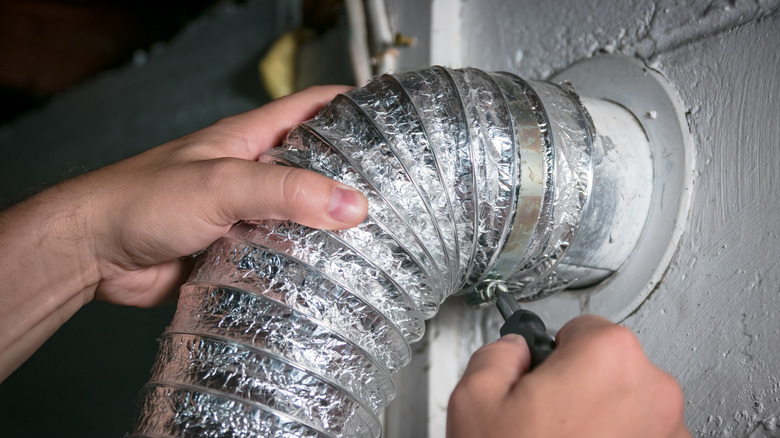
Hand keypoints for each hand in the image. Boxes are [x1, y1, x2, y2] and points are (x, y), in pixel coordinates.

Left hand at [82, 85, 366, 306]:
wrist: (95, 252)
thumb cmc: (142, 199)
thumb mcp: (222, 183)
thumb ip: (285, 191)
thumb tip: (350, 204)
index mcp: (250, 139)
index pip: (312, 107)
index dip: (351, 106)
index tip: (390, 118)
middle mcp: (251, 172)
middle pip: (313, 166)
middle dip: (350, 176)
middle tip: (392, 192)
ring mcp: (244, 212)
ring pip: (299, 214)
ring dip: (327, 226)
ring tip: (372, 238)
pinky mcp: (236, 249)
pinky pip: (280, 252)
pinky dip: (302, 261)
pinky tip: (325, 274)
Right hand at [447, 315, 690, 437]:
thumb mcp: (475, 398)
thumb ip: (498, 352)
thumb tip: (515, 349)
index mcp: (608, 356)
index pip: (582, 327)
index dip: (553, 353)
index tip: (542, 376)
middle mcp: (652, 390)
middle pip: (609, 365)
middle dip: (579, 384)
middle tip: (545, 417)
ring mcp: (670, 432)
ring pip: (628, 403)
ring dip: (602, 416)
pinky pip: (642, 436)